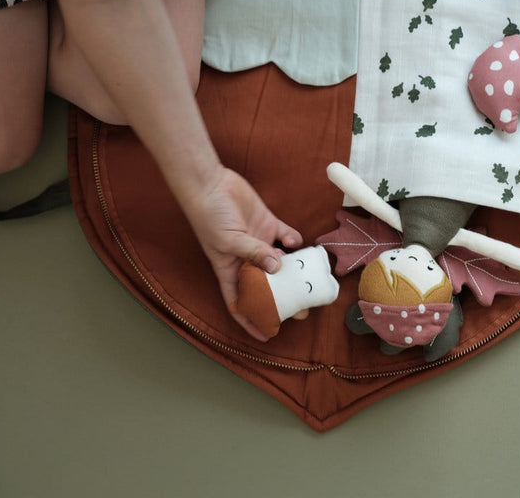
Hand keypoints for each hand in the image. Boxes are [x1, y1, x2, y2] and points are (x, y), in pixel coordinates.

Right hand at [184, 167, 302, 340]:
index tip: (267, 335)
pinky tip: (296, 242)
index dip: (251, 320)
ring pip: (280, 262)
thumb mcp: (228, 240)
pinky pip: (285, 236)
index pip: (240, 302)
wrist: (211, 183)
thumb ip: (254, 254)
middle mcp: (245, 259)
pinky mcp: (267, 223)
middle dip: (283, 299)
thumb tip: (278, 267)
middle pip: (267, 285)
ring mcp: (257, 241)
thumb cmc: (209, 216)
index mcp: (230, 269)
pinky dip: (293, 240)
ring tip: (309, 281)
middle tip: (303, 309)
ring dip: (293, 271)